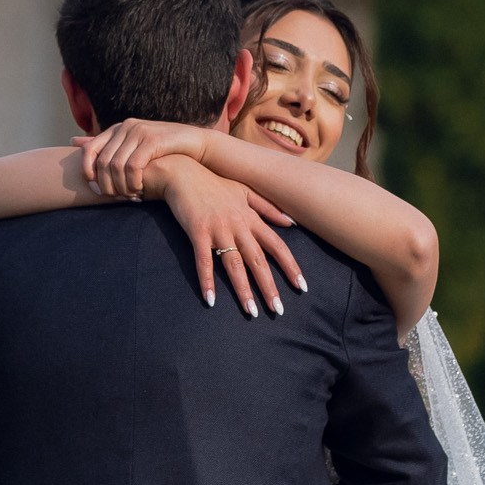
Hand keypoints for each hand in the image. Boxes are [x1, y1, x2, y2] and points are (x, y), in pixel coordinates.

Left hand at [80, 118, 210, 199]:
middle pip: (102, 161)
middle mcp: (126, 127)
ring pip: (116, 166)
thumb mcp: (136, 147)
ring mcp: (139, 132)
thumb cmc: (164, 150)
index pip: (89, 149)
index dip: (87, 171)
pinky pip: (133, 166)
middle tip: (115, 198)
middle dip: (106, 185)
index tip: (95, 188)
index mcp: (119, 128)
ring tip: (129, 196)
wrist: (195, 144)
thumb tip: (74, 142)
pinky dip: (133, 182)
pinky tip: (140, 191)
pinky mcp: (152, 140)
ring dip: (120, 187)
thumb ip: (110, 148)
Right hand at [159, 164, 301, 317]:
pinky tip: (210, 300)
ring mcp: (218, 229)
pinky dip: (207, 280)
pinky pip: (204, 260)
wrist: (183, 173)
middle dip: (269, 286)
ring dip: (243, 290)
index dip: (290, 266)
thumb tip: (291, 223)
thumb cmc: (214, 184)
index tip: (301, 286)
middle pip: (258, 260)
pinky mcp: (198, 232)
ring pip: (234, 264)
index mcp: (251, 218)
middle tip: (278, 310)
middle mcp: (238, 225)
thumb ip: (268, 208)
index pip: (277, 245)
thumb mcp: (245, 191)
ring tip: (251, 312)